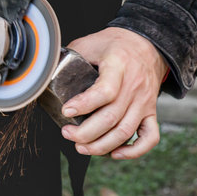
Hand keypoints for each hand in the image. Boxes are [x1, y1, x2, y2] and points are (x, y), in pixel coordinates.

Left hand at [61, 27, 167, 159]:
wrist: (148, 45)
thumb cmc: (115, 45)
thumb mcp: (91, 42)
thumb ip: (70, 55)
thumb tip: (46, 70)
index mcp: (118, 66)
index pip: (105, 91)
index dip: (84, 105)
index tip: (66, 111)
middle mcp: (134, 86)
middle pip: (111, 118)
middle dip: (85, 133)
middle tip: (67, 133)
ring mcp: (144, 101)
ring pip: (125, 132)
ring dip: (101, 145)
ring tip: (81, 146)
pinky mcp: (150, 112)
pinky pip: (149, 138)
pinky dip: (133, 151)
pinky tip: (114, 153)